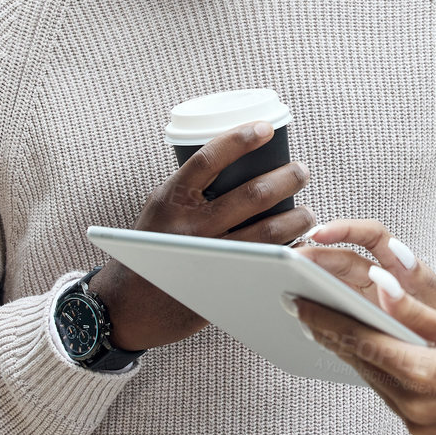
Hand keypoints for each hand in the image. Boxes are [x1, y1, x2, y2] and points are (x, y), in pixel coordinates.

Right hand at [92, 121, 315, 350]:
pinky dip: (287, 252)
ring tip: (307, 212)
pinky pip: (266, 264)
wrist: (129, 306)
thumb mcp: (161, 211)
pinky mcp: (223, 285)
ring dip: (296, 218)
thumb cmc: (153, 247)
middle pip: (251, 195)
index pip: (208, 159)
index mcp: (171, 200)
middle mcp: (189, 228)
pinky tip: (298, 245)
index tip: (266, 128)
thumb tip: (238, 161)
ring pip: (268, 233)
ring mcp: (208, 258)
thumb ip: (191, 190)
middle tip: (301, 170)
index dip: (240, 139)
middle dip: (286, 178)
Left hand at [293, 278, 435, 434]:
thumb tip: (378, 287)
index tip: (298, 302)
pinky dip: (386, 378)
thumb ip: (416, 312)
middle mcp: (414, 408)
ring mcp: (419, 429)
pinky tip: (380, 360)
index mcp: (421, 375)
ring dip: (359, 358)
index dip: (325, 320)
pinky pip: (396, 402)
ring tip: (333, 331)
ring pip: (377, 384)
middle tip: (304, 310)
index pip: (359, 341)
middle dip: (333, 337)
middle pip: (362, 364)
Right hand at [294, 220, 435, 320]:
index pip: (371, 236)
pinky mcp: (359, 327)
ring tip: (282, 285)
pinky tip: (300, 321)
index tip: (318, 235)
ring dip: (309, 282)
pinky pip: (334, 318)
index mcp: (403, 268)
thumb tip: (388, 270)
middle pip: (342, 259)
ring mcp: (367, 304)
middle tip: (287, 263)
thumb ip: (420, 292)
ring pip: (332, 285)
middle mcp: (381, 280)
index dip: (344, 230)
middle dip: (314, 256)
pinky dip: (317, 315)